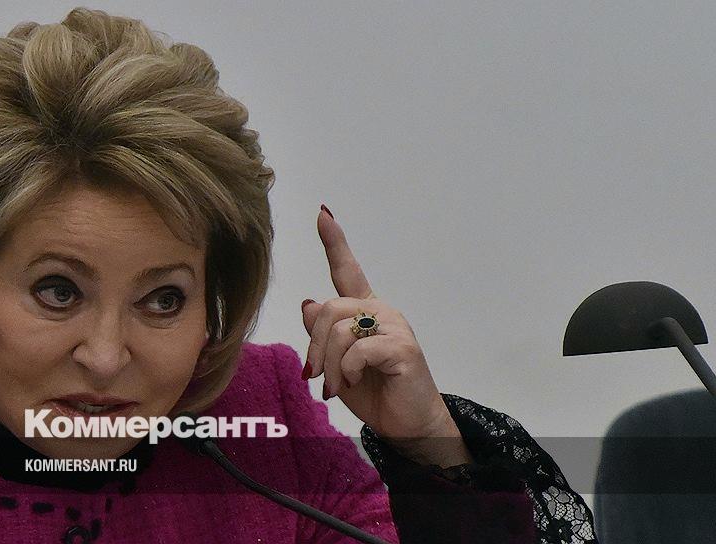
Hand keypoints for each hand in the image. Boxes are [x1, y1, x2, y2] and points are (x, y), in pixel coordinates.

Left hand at [301, 205, 473, 467]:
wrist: (407, 424)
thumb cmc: (374, 392)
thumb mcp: (336, 364)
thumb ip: (322, 335)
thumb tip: (307, 303)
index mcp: (364, 311)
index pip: (347, 271)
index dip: (334, 241)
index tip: (323, 213)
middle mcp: (380, 311)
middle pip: (327, 310)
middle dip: (313, 346)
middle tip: (314, 375)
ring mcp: (393, 326)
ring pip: (338, 330)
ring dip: (329, 365)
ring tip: (335, 387)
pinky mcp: (402, 347)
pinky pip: (358, 350)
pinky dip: (347, 371)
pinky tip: (354, 382)